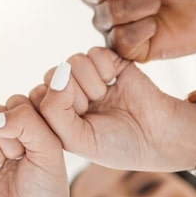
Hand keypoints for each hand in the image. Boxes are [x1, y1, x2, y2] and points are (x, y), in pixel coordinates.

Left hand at [33, 48, 195, 171]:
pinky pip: (93, 52)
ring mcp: (87, 75)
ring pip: (72, 62)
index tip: (79, 126)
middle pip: (52, 76)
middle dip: (75, 97)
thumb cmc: (116, 144)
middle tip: (94, 110)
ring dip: (92, 84)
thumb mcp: (77, 138)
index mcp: (55, 113)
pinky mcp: (107, 60)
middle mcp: (68, 91)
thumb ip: (54, 109)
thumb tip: (58, 71)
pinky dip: (105, 69)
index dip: (57, 110)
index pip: (35, 97)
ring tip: (105, 97)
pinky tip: (115, 81)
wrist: (159, 136)